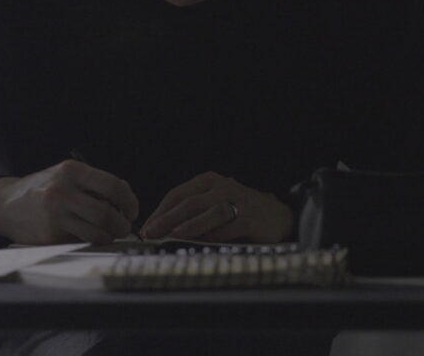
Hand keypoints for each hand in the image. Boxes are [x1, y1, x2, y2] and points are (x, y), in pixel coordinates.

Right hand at [0, 160, 138, 244]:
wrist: (6, 204)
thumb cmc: (43, 189)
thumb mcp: (67, 175)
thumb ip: (96, 183)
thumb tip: (127, 195)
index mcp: (71, 171)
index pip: (113, 186)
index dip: (130, 201)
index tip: (131, 210)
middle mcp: (63, 191)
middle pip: (107, 213)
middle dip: (122, 225)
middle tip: (124, 228)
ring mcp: (55, 215)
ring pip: (97, 232)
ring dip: (110, 237)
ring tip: (109, 234)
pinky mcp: (50, 236)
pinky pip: (81, 242)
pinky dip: (91, 242)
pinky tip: (87, 236)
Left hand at [139, 172, 292, 242]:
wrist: (277, 215)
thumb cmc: (237, 209)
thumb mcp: (213, 202)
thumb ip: (190, 212)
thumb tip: (159, 229)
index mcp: (208, 181)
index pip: (178, 194)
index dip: (160, 211)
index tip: (146, 227)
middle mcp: (222, 188)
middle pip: (190, 203)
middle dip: (168, 219)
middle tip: (152, 233)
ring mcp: (238, 202)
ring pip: (209, 213)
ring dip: (189, 225)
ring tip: (173, 235)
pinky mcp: (251, 220)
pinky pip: (229, 227)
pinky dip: (214, 235)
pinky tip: (201, 243)